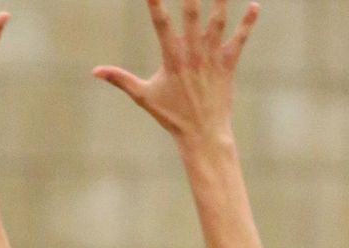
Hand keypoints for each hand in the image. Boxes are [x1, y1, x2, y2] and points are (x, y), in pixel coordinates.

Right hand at [93, 0, 258, 144]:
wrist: (202, 132)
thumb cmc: (171, 115)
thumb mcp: (142, 96)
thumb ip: (120, 79)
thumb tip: (94, 71)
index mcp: (172, 58)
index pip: (161, 24)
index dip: (156, 4)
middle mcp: (193, 53)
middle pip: (192, 14)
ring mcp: (212, 57)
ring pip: (218, 21)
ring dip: (221, 0)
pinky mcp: (228, 63)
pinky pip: (240, 38)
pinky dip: (248, 22)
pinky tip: (255, 5)